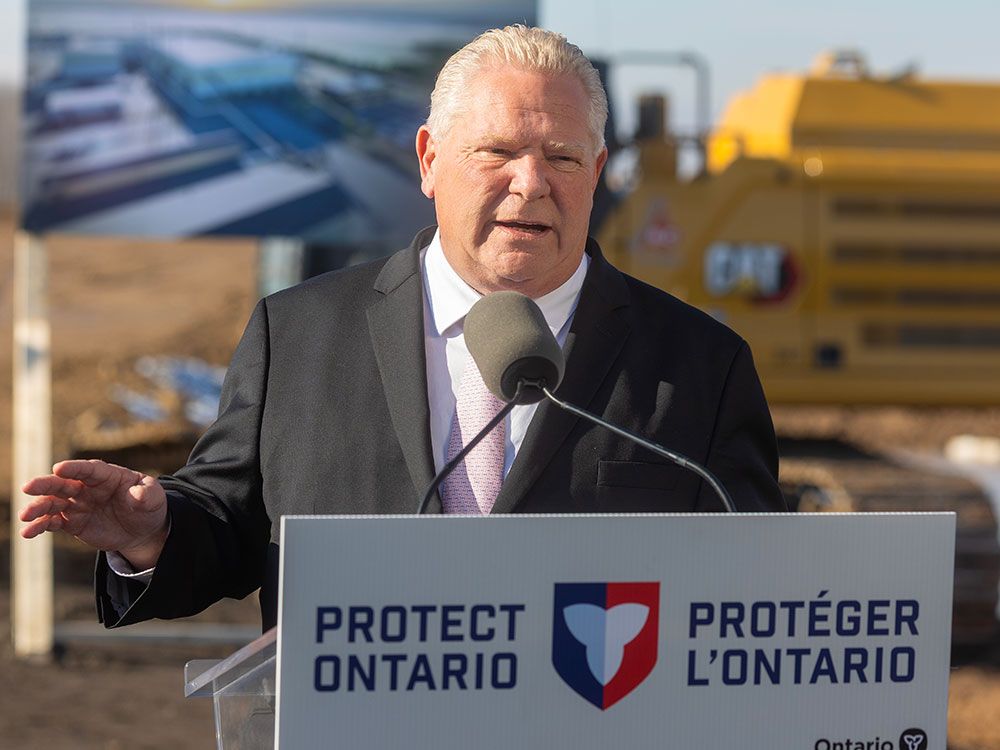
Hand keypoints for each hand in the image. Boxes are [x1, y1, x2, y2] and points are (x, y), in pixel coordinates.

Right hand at [20, 459, 169, 569]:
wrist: (143, 530)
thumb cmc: (148, 506)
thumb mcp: (154, 498)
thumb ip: (147, 493)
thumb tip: (137, 494)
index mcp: (107, 476)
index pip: (89, 469)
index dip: (74, 468)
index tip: (59, 468)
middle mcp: (87, 488)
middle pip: (63, 483)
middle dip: (46, 484)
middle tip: (29, 487)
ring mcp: (77, 504)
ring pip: (53, 503)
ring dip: (38, 507)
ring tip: (25, 516)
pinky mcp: (72, 522)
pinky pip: (53, 522)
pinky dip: (40, 526)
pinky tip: (28, 532)